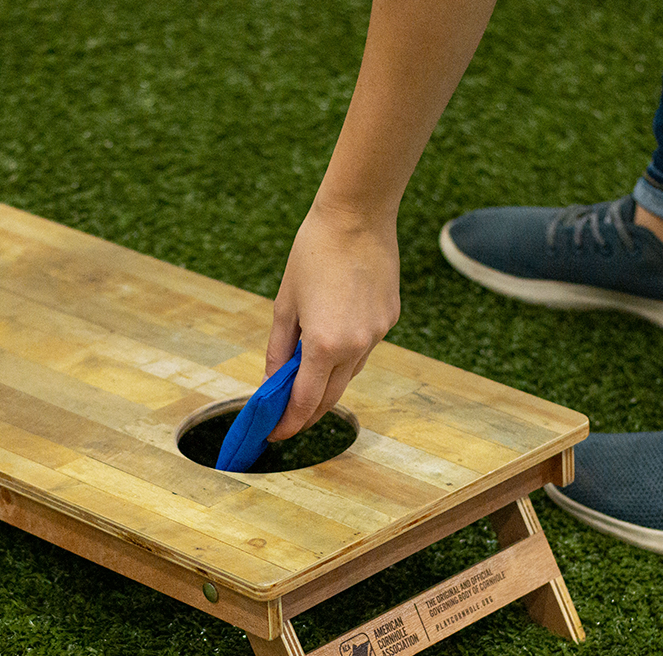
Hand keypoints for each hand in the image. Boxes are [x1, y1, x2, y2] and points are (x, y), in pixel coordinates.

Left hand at [265, 201, 400, 440]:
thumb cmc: (313, 254)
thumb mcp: (284, 305)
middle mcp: (356, 346)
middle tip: (286, 421)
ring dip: (326, 384)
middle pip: (330, 398)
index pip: (306, 402)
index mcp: (325, 344)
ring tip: (304, 384)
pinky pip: (364, 350)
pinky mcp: (390, 320)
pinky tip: (332, 344)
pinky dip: (345, 356)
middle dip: (307, 414)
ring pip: (349, 374)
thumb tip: (272, 383)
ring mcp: (377, 334)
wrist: (357, 215)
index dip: (288, 423)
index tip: (274, 433)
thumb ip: (279, 351)